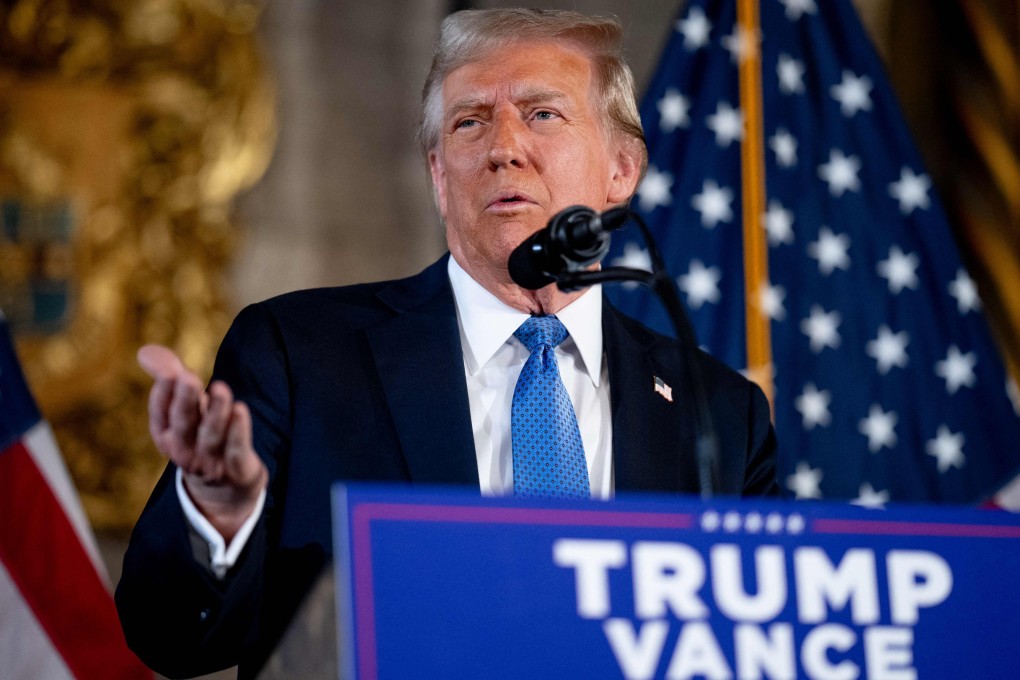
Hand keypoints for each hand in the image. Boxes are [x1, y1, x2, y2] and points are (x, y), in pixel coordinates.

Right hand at [138, 344, 267, 542]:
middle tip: (188, 376)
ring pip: (211, 436)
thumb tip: (145, 350)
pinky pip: (236, 450)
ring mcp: (210, 462)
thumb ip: (169, 378)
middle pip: (183, 424)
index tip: (170, 373)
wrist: (224, 489)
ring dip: (215, 412)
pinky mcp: (236, 468)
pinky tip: (241, 410)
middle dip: (185, 401)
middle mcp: (184, 450)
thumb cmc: (200, 437)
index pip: (160, 415)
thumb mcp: (184, 409)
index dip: (164, 395)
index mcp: (167, 436)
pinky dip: (238, 431)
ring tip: (221, 388)